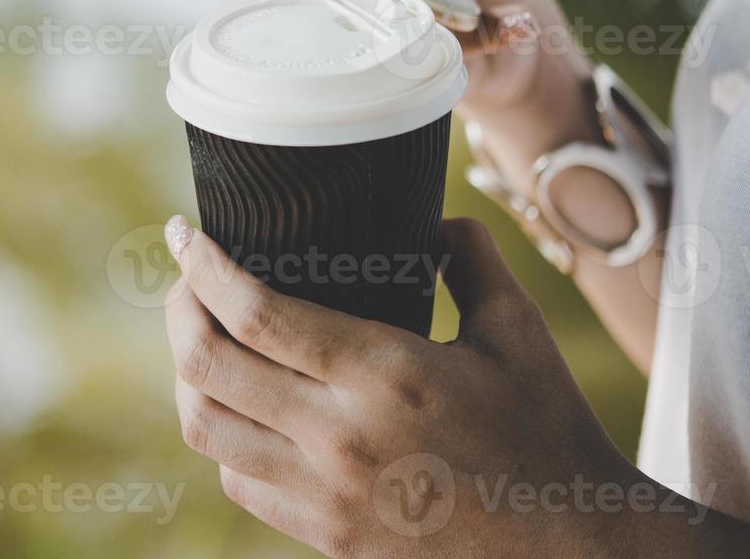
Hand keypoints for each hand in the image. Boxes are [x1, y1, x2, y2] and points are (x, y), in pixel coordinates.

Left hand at [161, 214, 637, 558]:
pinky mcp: (326, 535)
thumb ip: (471, 258)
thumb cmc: (548, 428)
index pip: (255, 313)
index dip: (203, 266)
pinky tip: (243, 407)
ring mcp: (325, 495)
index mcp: (384, 374)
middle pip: (207, 368)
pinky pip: (238, 479)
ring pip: (206, 430)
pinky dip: (223, 434)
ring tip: (203, 340)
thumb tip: (432, 222)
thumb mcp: (518, 328)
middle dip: (179, 311)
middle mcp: (340, 437)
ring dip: (188, 375)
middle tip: (187, 280)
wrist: (569, 544)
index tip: (183, 232)